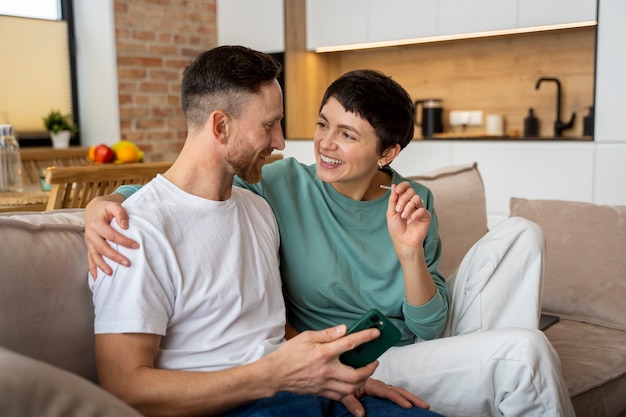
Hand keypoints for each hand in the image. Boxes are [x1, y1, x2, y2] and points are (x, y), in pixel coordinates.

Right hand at [85, 194, 136, 277]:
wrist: (93, 209)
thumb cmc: (106, 208)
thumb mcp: (114, 206)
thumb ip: (120, 213)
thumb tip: (125, 226)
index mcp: (96, 224)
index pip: (111, 235)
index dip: (124, 241)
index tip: (136, 246)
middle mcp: (90, 234)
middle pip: (102, 248)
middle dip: (115, 257)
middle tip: (128, 263)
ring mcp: (88, 241)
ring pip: (94, 255)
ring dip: (102, 265)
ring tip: (111, 273)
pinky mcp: (89, 246)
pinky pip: (89, 258)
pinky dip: (93, 268)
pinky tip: (97, 278)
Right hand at [265, 325, 379, 400]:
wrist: (275, 374)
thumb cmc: (289, 354)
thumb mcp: (307, 337)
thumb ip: (328, 334)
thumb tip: (344, 329)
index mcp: (323, 353)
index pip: (350, 343)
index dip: (366, 337)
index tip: (376, 333)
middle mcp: (327, 370)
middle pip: (357, 373)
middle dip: (370, 367)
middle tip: (373, 360)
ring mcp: (325, 383)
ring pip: (352, 387)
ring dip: (363, 380)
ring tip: (365, 371)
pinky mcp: (322, 392)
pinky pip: (342, 395)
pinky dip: (351, 390)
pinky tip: (353, 383)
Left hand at [341, 378, 430, 416]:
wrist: (341, 377)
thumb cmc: (342, 385)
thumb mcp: (343, 395)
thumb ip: (351, 403)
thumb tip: (361, 414)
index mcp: (370, 385)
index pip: (387, 392)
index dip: (398, 399)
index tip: (408, 406)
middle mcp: (378, 385)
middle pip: (397, 390)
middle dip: (412, 398)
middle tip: (425, 406)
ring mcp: (381, 387)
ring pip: (399, 391)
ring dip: (411, 397)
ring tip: (424, 405)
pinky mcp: (381, 390)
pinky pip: (395, 393)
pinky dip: (405, 397)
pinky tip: (412, 403)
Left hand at [385, 182, 430, 254]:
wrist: (402, 241)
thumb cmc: (396, 228)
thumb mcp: (391, 213)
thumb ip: (393, 199)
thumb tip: (393, 186)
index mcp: (403, 200)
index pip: (406, 187)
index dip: (402, 186)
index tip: (397, 190)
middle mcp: (412, 203)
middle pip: (411, 191)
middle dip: (403, 199)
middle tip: (398, 210)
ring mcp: (420, 208)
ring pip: (417, 198)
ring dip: (408, 207)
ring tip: (403, 217)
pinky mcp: (426, 216)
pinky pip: (422, 210)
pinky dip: (414, 215)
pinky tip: (409, 222)